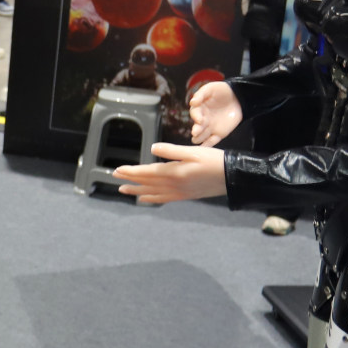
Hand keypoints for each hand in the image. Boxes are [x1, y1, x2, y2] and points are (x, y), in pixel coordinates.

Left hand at [114, 142, 228, 204]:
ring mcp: (179, 192)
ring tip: (124, 190)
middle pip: (147, 183)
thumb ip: (171, 150)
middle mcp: (173, 185)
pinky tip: (145, 199)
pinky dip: (152, 199)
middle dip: (130, 180)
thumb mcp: (192, 151)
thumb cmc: (214, 160)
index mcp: (174, 172)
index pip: (147, 172)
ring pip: (152, 193)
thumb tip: (152, 148)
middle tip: (115, 177)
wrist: (232, 177)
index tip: (118, 170)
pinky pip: (163, 199)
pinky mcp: (185, 196)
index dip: (131, 171)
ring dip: (137, 191)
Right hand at [188, 80, 243, 145]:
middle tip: (195, 132)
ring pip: (202, 135)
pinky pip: (212, 141)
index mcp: (200, 109)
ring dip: (199, 138)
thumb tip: (192, 102)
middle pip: (197, 126)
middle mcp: (203, 119)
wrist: (237, 97)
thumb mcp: (210, 88)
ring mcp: (210, 127)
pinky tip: (204, 149)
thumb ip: (201, 94)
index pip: (195, 113)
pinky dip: (208, 145)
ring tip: (197, 140)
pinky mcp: (219, 133)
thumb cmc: (221, 91)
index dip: (196, 116)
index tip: (199, 119)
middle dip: (196, 129)